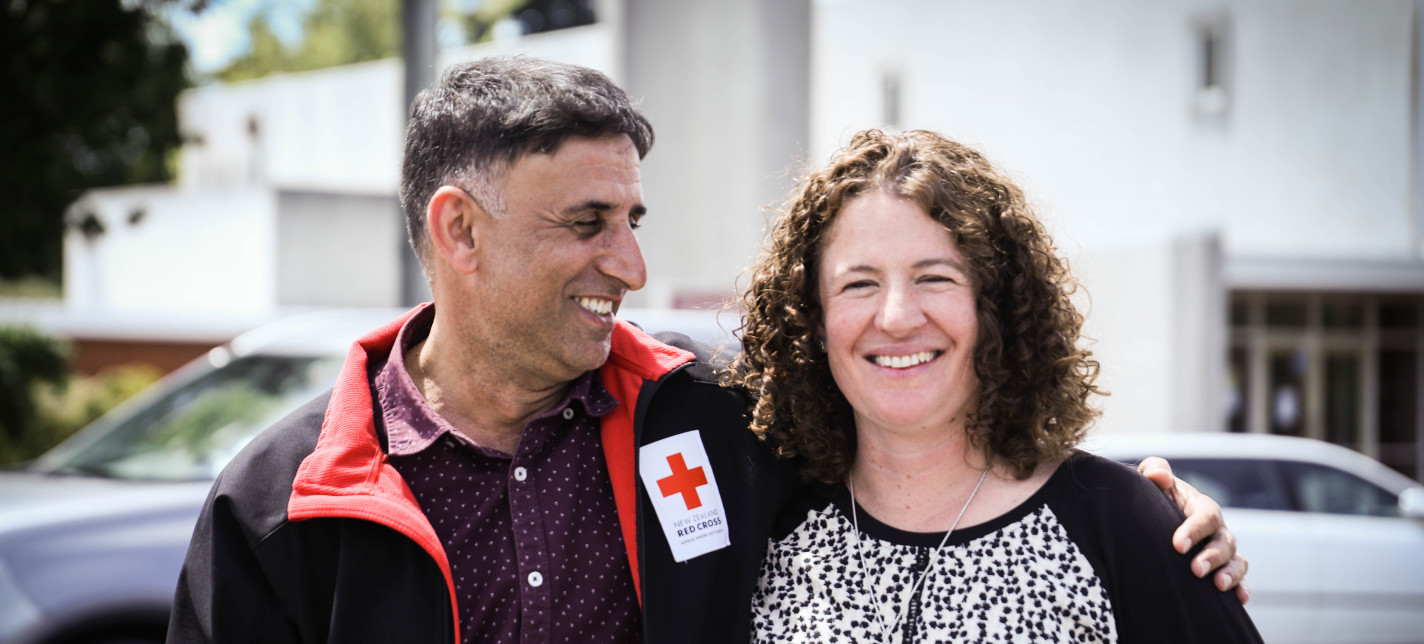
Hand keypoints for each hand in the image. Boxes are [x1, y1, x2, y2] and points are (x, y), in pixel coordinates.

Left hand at [1138, 456, 1250, 603]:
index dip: (1195, 530)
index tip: (1177, 545)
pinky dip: (1241, 588)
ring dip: (1231, 574)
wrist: (1152, 518)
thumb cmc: (1153, 497)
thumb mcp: (1150, 480)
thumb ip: (1154, 470)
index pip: (1206, 516)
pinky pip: (1239, 578)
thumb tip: (1158, 476)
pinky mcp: (1221, 568)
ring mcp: (1221, 550)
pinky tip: (1238, 598)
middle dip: (1212, 557)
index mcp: (1201, 507)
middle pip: (1224, 541)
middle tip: (1196, 570)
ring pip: (1236, 560)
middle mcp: (1217, 529)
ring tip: (1219, 586)